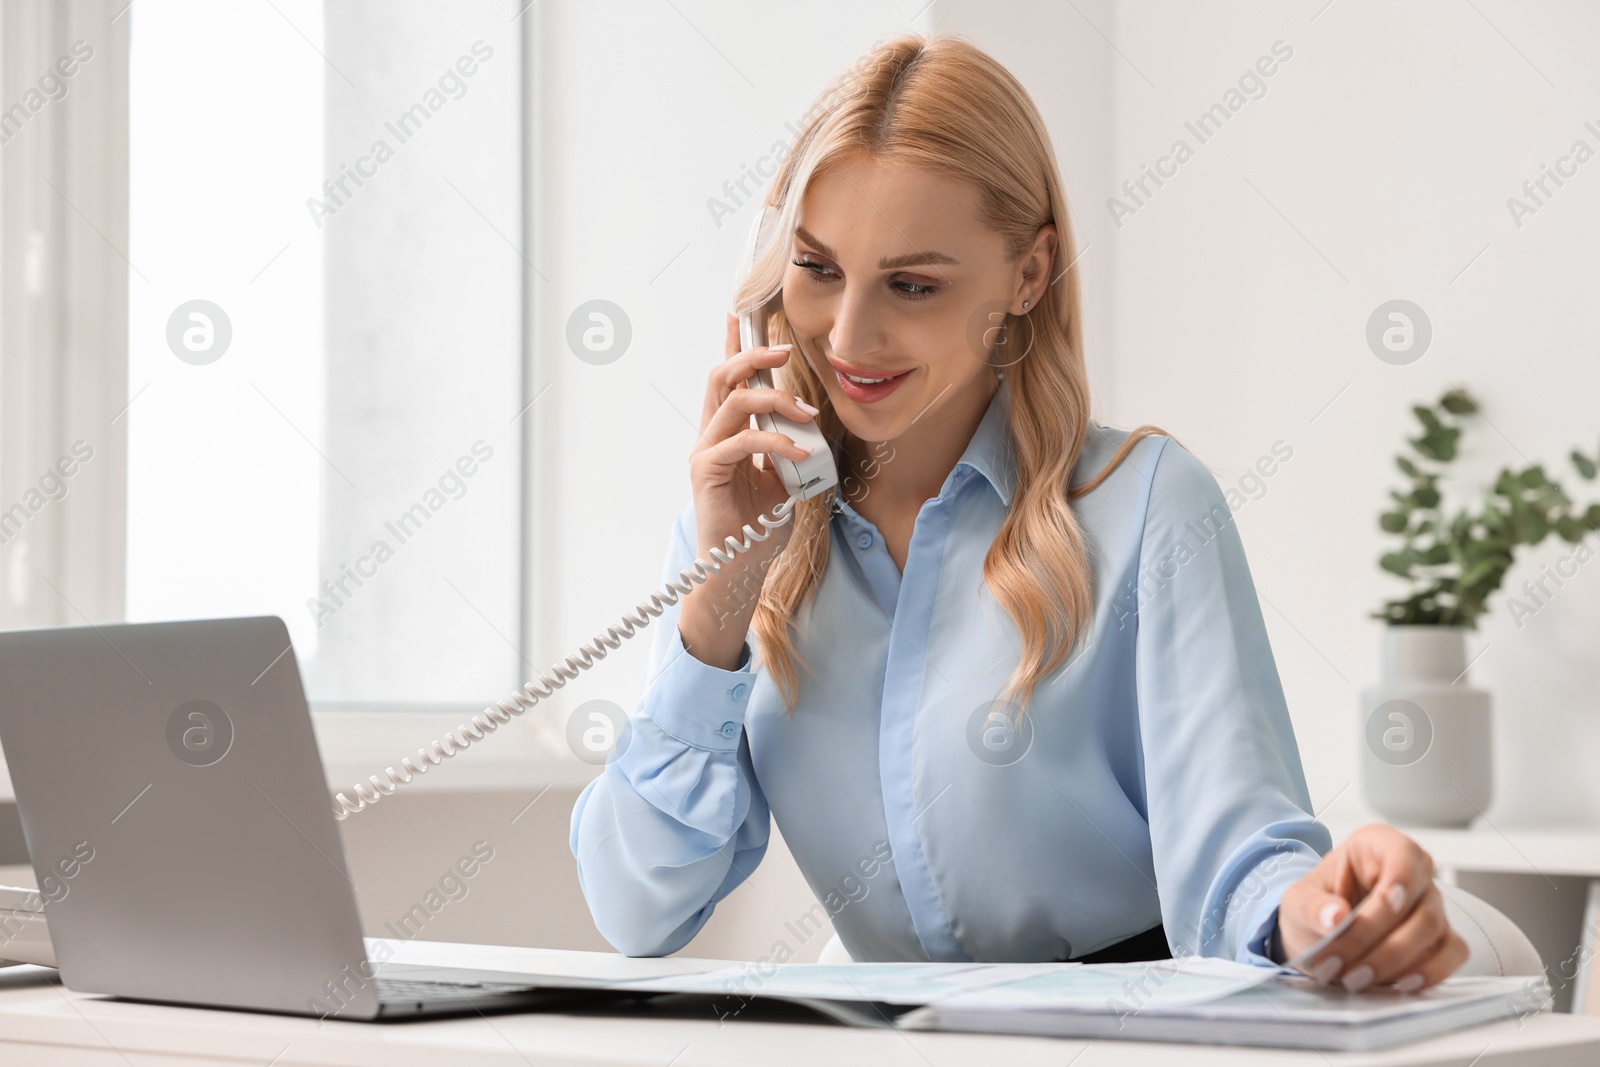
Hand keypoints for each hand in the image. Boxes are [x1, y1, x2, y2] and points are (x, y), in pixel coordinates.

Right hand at [677, 314, 819, 669]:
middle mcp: (710, 436)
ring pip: (733, 402)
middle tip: (785, 351)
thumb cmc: (757, 527)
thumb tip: (808, 427)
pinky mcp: (708, 472)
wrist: (738, 568)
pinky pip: (741, 442)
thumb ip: (786, 449)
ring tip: (806, 413)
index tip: (740, 315)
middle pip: (723, 377)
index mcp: (726, 434)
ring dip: (774, 399)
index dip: (732, 346)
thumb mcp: (782, 479)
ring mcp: (706, 453)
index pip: (727, 380)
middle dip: (753, 356)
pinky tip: (798, 453)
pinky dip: (775, 441)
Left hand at [1277, 823, 1468, 992]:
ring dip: (1394, 961)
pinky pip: (1452, 954)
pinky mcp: (1440, 938)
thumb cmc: (1316, 907)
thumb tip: (1336, 917)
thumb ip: (1312, 905)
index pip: (1402, 853)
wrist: (1319, 935)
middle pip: (1415, 903)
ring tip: (1355, 978)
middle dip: (1377, 938)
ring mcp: (1431, 905)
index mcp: (1377, 846)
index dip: (1401, 877)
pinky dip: (1430, 972)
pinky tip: (1400, 984)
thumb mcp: (1297, 901)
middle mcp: (1413, 872)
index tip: (1387, 900)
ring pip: (1433, 930)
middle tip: (1341, 963)